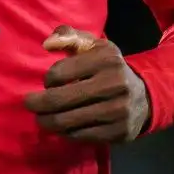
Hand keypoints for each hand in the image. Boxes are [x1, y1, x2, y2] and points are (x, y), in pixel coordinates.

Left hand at [23, 26, 149, 143]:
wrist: (144, 97)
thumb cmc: (109, 68)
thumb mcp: (93, 46)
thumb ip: (68, 36)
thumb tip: (47, 44)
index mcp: (106, 59)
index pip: (59, 72)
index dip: (47, 79)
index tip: (49, 82)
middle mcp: (115, 84)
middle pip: (59, 100)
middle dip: (37, 104)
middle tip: (29, 104)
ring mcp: (118, 111)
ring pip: (66, 122)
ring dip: (46, 121)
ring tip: (41, 118)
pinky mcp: (119, 132)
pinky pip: (79, 136)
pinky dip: (64, 133)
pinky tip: (60, 128)